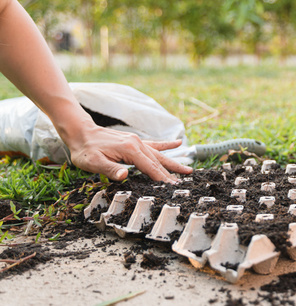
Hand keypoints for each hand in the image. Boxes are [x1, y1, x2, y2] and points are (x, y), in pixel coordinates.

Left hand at [66, 123, 192, 182]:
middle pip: (158, 161)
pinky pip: (154, 144)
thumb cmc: (86, 150)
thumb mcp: (93, 163)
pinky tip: (178, 143)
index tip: (173, 187)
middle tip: (185, 182)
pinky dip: (167, 145)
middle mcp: (137, 144)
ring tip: (189, 169)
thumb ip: (110, 169)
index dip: (161, 178)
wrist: (81, 132)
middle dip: (172, 172)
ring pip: (159, 154)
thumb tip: (124, 176)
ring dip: (173, 162)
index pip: (149, 167)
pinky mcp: (134, 141)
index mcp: (130, 150)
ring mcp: (137, 141)